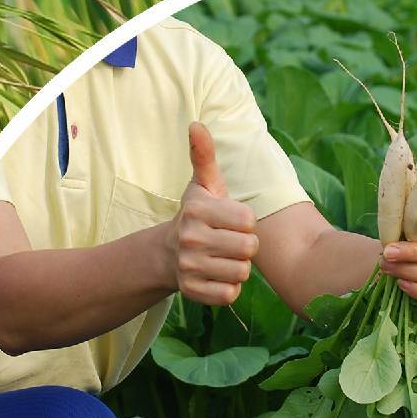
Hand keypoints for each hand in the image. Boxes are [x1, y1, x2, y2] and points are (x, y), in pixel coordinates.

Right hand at [171, 122, 258, 305]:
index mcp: (197, 211)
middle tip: (228, 241)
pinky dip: (228, 287)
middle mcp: (190, 239)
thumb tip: (196, 123)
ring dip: (237, 267)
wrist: (167, 253)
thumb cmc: (196, 215)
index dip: (245, 222)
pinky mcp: (192, 291)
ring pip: (242, 273)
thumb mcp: (202, 184)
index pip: (249, 221)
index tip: (230, 220)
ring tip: (222, 258)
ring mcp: (189, 267)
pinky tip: (216, 275)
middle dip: (244, 246)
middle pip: (249, 249)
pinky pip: (230, 294)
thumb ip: (204, 155)